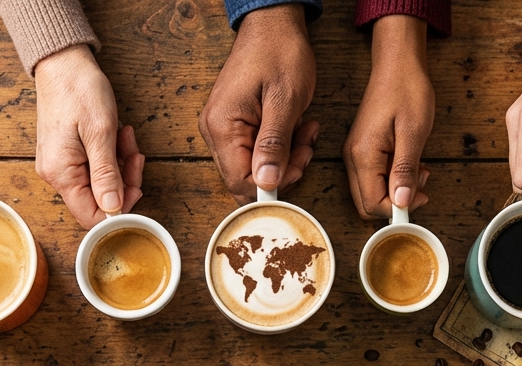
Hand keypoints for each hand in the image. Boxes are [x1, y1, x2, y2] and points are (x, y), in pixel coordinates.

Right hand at [34, 45, 145, 228]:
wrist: (62, 63)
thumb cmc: (78, 90)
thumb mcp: (100, 132)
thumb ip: (106, 174)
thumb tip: (113, 208)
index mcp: (61, 173)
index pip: (91, 216)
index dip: (119, 209)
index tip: (136, 187)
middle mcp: (56, 174)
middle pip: (98, 199)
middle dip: (123, 181)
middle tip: (135, 155)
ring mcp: (61, 165)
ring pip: (100, 183)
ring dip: (120, 164)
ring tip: (125, 138)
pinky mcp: (67, 155)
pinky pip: (95, 167)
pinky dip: (111, 155)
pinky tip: (117, 136)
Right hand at [200, 4, 317, 202]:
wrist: (273, 24)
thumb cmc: (279, 52)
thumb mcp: (285, 100)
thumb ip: (274, 144)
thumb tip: (267, 183)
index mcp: (223, 126)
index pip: (240, 182)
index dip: (272, 185)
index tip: (299, 167)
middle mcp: (215, 131)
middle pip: (245, 178)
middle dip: (282, 171)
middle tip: (306, 147)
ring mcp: (223, 128)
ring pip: (254, 166)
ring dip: (285, 157)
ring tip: (305, 132)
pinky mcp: (235, 125)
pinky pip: (256, 150)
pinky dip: (280, 146)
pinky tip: (295, 128)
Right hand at [344, 14, 433, 218]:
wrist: (397, 64)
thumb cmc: (407, 91)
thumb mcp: (414, 132)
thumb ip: (405, 169)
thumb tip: (402, 202)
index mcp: (363, 154)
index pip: (371, 203)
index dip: (397, 209)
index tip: (422, 198)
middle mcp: (352, 158)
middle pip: (365, 203)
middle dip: (394, 203)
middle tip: (421, 185)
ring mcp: (354, 154)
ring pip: (369, 192)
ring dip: (394, 192)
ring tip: (419, 171)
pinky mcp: (361, 149)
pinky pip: (372, 178)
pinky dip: (391, 180)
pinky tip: (409, 164)